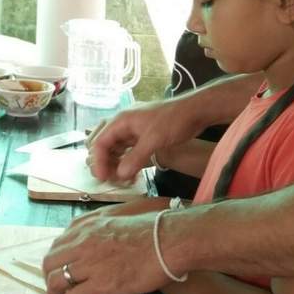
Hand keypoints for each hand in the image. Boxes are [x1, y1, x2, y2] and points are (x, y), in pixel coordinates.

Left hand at [41, 210, 167, 293]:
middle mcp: (81, 243)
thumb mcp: (118, 215)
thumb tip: (98, 235)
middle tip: (56, 290)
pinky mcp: (100, 284)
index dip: (56, 261)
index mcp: (85, 226)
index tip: (60, 270)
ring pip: (56, 282)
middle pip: (50, 263)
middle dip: (49, 279)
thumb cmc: (153, 227)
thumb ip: (101, 224)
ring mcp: (89, 263)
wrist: (169, 239)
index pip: (58, 244)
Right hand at [86, 99, 201, 182]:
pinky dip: (128, 163)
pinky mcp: (144, 137)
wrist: (195, 111)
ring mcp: (134, 131)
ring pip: (117, 150)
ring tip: (121, 181)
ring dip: (117, 165)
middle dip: (106, 164)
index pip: (100, 142)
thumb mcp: (153, 139)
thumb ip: (135, 157)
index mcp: (121, 121)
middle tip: (110, 181)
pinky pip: (129, 151)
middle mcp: (124, 125)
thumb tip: (120, 175)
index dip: (98, 161)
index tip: (102, 178)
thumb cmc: (173, 120)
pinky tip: (132, 174)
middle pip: (106, 146)